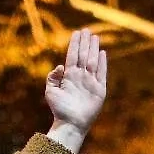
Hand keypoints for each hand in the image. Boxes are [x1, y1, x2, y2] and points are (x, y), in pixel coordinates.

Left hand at [45, 29, 107, 152]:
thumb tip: (61, 65)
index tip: (77, 32)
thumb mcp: (50, 91)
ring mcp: (90, 82)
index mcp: (69, 76)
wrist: (70, 124)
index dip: (75, 44)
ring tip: (95, 37)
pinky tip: (102, 53)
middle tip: (86, 30)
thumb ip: (52, 77)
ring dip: (94, 49)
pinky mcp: (99, 90)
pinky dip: (102, 63)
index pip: (73, 56)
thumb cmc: (59, 109)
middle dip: (85, 43)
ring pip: (93, 61)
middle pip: (83, 55)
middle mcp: (80, 77)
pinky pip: (102, 73)